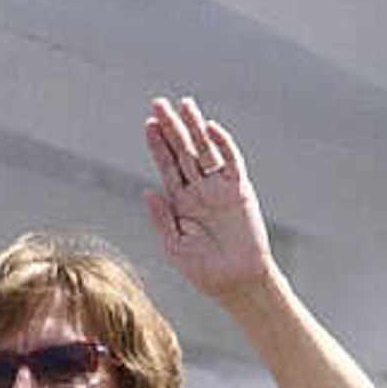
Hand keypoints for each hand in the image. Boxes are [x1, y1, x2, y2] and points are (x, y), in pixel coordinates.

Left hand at [143, 95, 274, 303]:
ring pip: (205, 150)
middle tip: (158, 103)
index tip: (148, 124)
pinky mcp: (239, 191)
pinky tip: (209, 129)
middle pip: (183, 151)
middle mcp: (200, 190)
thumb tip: (147, 191)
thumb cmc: (205, 271)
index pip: (168, 166)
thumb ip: (162, 218)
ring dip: (194, 128)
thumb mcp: (174, 245)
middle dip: (171, 128)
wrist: (236, 284)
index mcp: (182, 202)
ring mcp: (219, 189)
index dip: (158, 145)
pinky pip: (231, 162)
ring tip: (183, 104)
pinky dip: (222, 145)